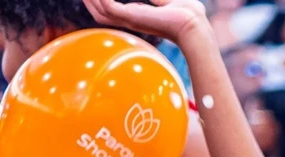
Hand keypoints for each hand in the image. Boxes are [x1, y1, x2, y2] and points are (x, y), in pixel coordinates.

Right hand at [81, 0, 209, 43]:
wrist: (195, 26)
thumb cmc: (190, 15)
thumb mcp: (168, 1)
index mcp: (139, 16)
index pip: (112, 10)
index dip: (101, 0)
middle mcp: (132, 20)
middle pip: (100, 12)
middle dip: (90, 1)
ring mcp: (131, 19)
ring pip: (100, 11)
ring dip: (91, 0)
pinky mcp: (132, 17)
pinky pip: (107, 6)